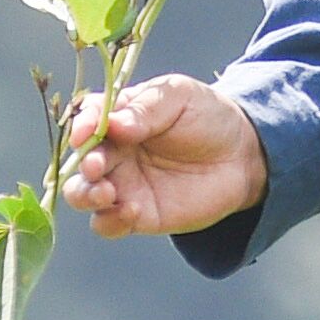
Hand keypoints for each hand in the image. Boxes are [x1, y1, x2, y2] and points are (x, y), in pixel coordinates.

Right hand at [58, 73, 268, 239]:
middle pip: (78, 160)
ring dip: (84, 195)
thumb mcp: (179, 96)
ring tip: (107, 192)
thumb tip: (115, 124)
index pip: (86, 119)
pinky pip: (107, 224)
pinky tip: (130, 211)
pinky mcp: (137, 215)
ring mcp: (122, 185)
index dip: (81, 125)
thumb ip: (146, 107)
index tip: (85, 132)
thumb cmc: (207, 116)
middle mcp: (113, 152)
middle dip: (82, 164)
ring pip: (81, 195)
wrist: (242, 155)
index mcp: (117, 117)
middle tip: (97, 166)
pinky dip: (108, 221)